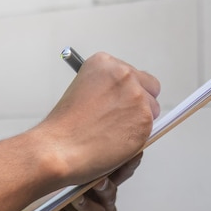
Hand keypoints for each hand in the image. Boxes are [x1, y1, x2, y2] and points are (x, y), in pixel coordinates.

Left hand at [8, 154, 142, 210]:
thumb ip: (68, 165)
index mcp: (100, 189)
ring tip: (75, 199)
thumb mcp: (53, 180)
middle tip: (98, 179)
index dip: (125, 164)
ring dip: (86, 206)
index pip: (116, 174)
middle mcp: (105, 207)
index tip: (133, 152)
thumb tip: (76, 137)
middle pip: (109, 194)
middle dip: (105, 185)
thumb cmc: (37, 202)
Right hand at [32, 52, 159, 187]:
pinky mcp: (145, 117)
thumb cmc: (64, 127)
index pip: (131, 73)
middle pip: (149, 87)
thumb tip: (124, 99)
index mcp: (103, 62)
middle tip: (117, 119)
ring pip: (152, 109)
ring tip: (112, 132)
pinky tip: (116, 141)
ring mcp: (136, 94)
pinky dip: (137, 137)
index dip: (123, 92)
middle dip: (138, 103)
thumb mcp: (80, 91)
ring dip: (138, 121)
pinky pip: (151, 128)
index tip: (112, 103)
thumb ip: (105, 88)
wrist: (58, 148)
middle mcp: (122, 73)